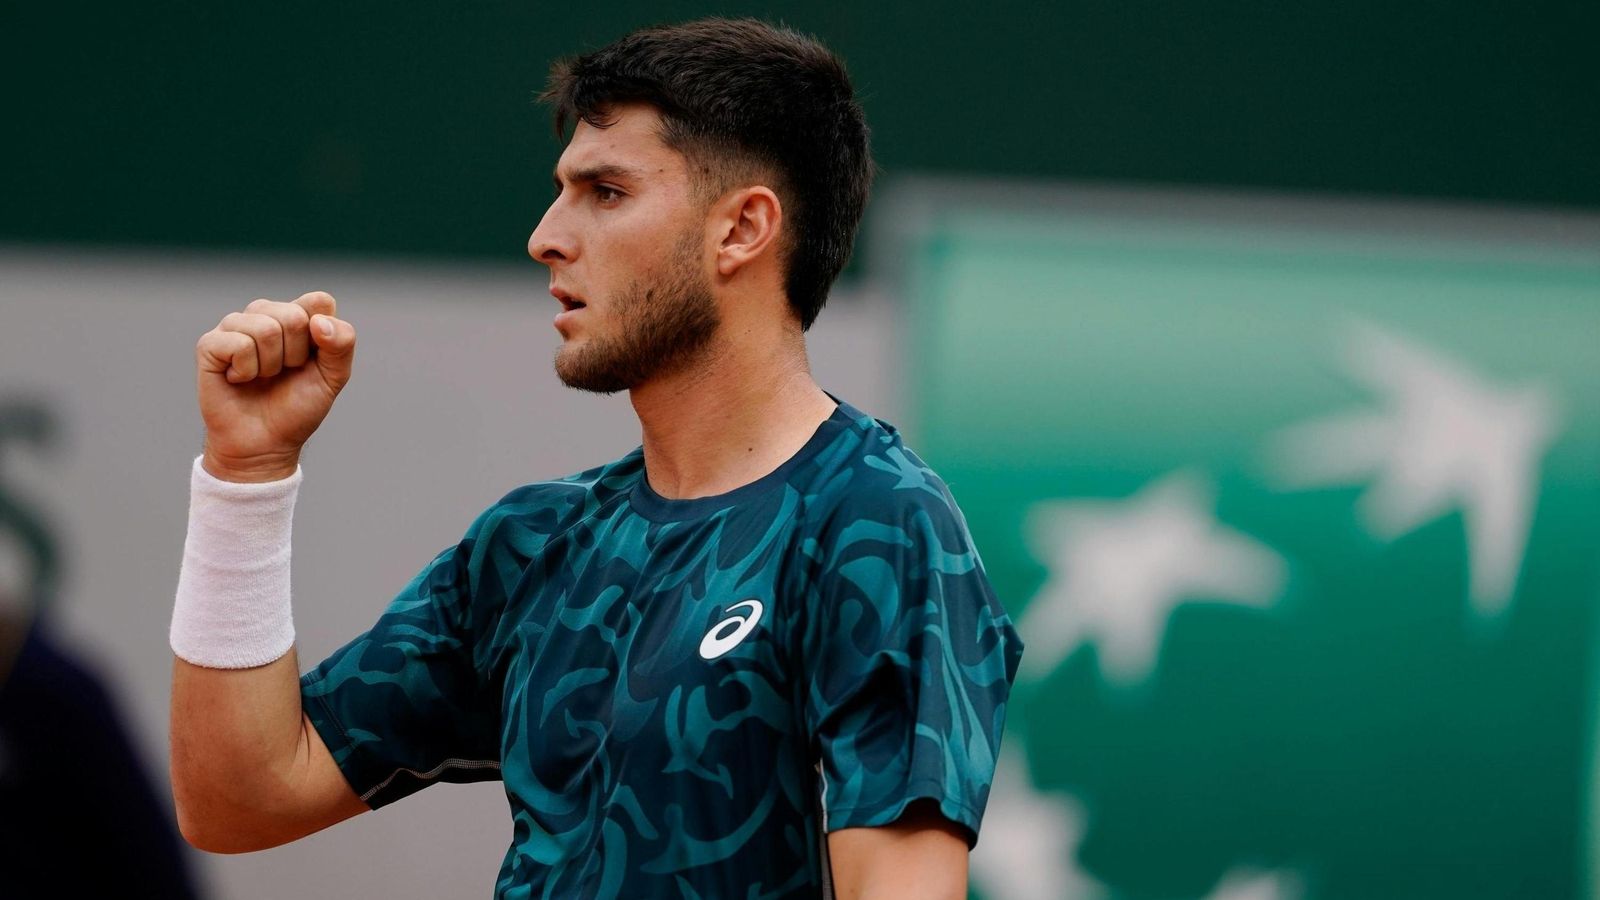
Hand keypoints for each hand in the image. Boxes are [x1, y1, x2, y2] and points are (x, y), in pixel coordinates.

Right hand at [195, 292, 355, 481]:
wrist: (265, 443)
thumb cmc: (297, 407)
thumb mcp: (333, 377)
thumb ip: (342, 343)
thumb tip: (318, 322)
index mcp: (297, 316)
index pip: (319, 301)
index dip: (323, 337)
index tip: (312, 361)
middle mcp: (264, 314)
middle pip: (294, 315)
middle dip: (296, 355)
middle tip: (283, 373)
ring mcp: (235, 326)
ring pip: (266, 328)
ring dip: (270, 365)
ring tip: (261, 377)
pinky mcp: (210, 343)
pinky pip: (238, 344)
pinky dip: (246, 371)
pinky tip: (239, 379)